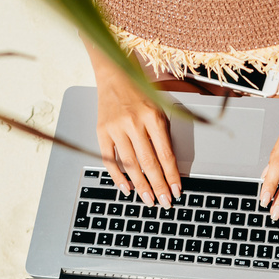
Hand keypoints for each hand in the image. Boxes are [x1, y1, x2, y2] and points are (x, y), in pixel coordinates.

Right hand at [86, 39, 180, 206]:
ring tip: (148, 200)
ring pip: (131, 164)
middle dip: (158, 186)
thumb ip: (164, 135)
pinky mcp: (102, 132)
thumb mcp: (160, 109)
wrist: (114, 75)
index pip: (166, 155)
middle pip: (149, 163)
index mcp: (153, 117)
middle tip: (164, 203)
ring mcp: (116, 128)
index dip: (172, 176)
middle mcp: (135, 123)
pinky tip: (126, 188)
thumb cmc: (140, 94)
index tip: (176, 191)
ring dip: (141, 186)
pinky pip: (110, 159)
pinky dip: (118, 176)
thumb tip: (170, 167)